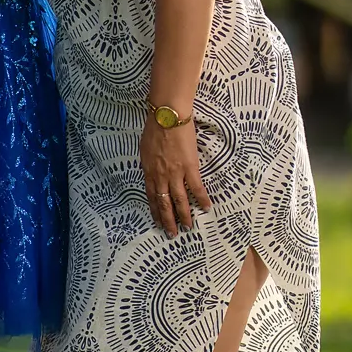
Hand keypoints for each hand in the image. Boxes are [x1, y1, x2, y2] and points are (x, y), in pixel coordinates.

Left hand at [139, 116, 210, 236]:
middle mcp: (161, 176)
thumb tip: (151, 172)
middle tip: (171, 234)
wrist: (168, 117)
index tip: (157, 222)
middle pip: (164, 203)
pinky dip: (202, 199)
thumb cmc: (154, 128)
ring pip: (179, 200)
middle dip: (168, 220)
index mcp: (149, 172)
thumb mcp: (145, 149)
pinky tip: (206, 208)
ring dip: (184, 215)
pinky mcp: (190, 168)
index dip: (155, 211)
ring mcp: (176, 173)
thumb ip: (149, 164)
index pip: (151, 196)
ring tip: (188, 227)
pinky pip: (196, 188)